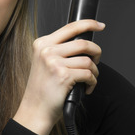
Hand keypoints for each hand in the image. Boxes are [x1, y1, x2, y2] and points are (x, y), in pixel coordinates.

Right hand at [12, 19, 104, 134]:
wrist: (34, 110)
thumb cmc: (42, 90)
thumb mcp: (44, 63)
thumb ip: (59, 50)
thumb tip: (84, 44)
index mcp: (42, 43)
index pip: (70, 27)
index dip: (89, 23)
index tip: (100, 25)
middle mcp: (47, 50)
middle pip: (83, 43)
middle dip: (96, 52)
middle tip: (96, 61)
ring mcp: (54, 62)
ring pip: (88, 61)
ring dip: (95, 72)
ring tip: (89, 80)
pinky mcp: (63, 76)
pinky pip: (89, 74)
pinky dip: (92, 83)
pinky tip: (86, 88)